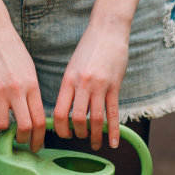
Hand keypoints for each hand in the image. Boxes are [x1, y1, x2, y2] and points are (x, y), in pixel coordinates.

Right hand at [0, 13, 45, 151]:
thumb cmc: (12, 49)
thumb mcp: (29, 69)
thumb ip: (32, 91)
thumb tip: (34, 113)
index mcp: (32, 86)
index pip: (40, 120)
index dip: (40, 138)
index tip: (37, 145)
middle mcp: (17, 90)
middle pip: (25, 127)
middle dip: (24, 140)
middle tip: (21, 142)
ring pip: (3, 125)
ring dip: (3, 129)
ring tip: (2, 124)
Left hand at [54, 19, 129, 149]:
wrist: (107, 30)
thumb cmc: (88, 49)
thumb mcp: (72, 67)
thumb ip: (70, 87)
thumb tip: (66, 111)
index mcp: (68, 80)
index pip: (59, 112)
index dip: (59, 129)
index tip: (62, 134)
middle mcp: (82, 84)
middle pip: (77, 119)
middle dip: (77, 134)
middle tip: (78, 138)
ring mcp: (100, 86)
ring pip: (96, 119)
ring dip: (94, 136)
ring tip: (94, 144)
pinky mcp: (115, 86)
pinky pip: (114, 113)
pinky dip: (113, 131)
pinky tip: (113, 143)